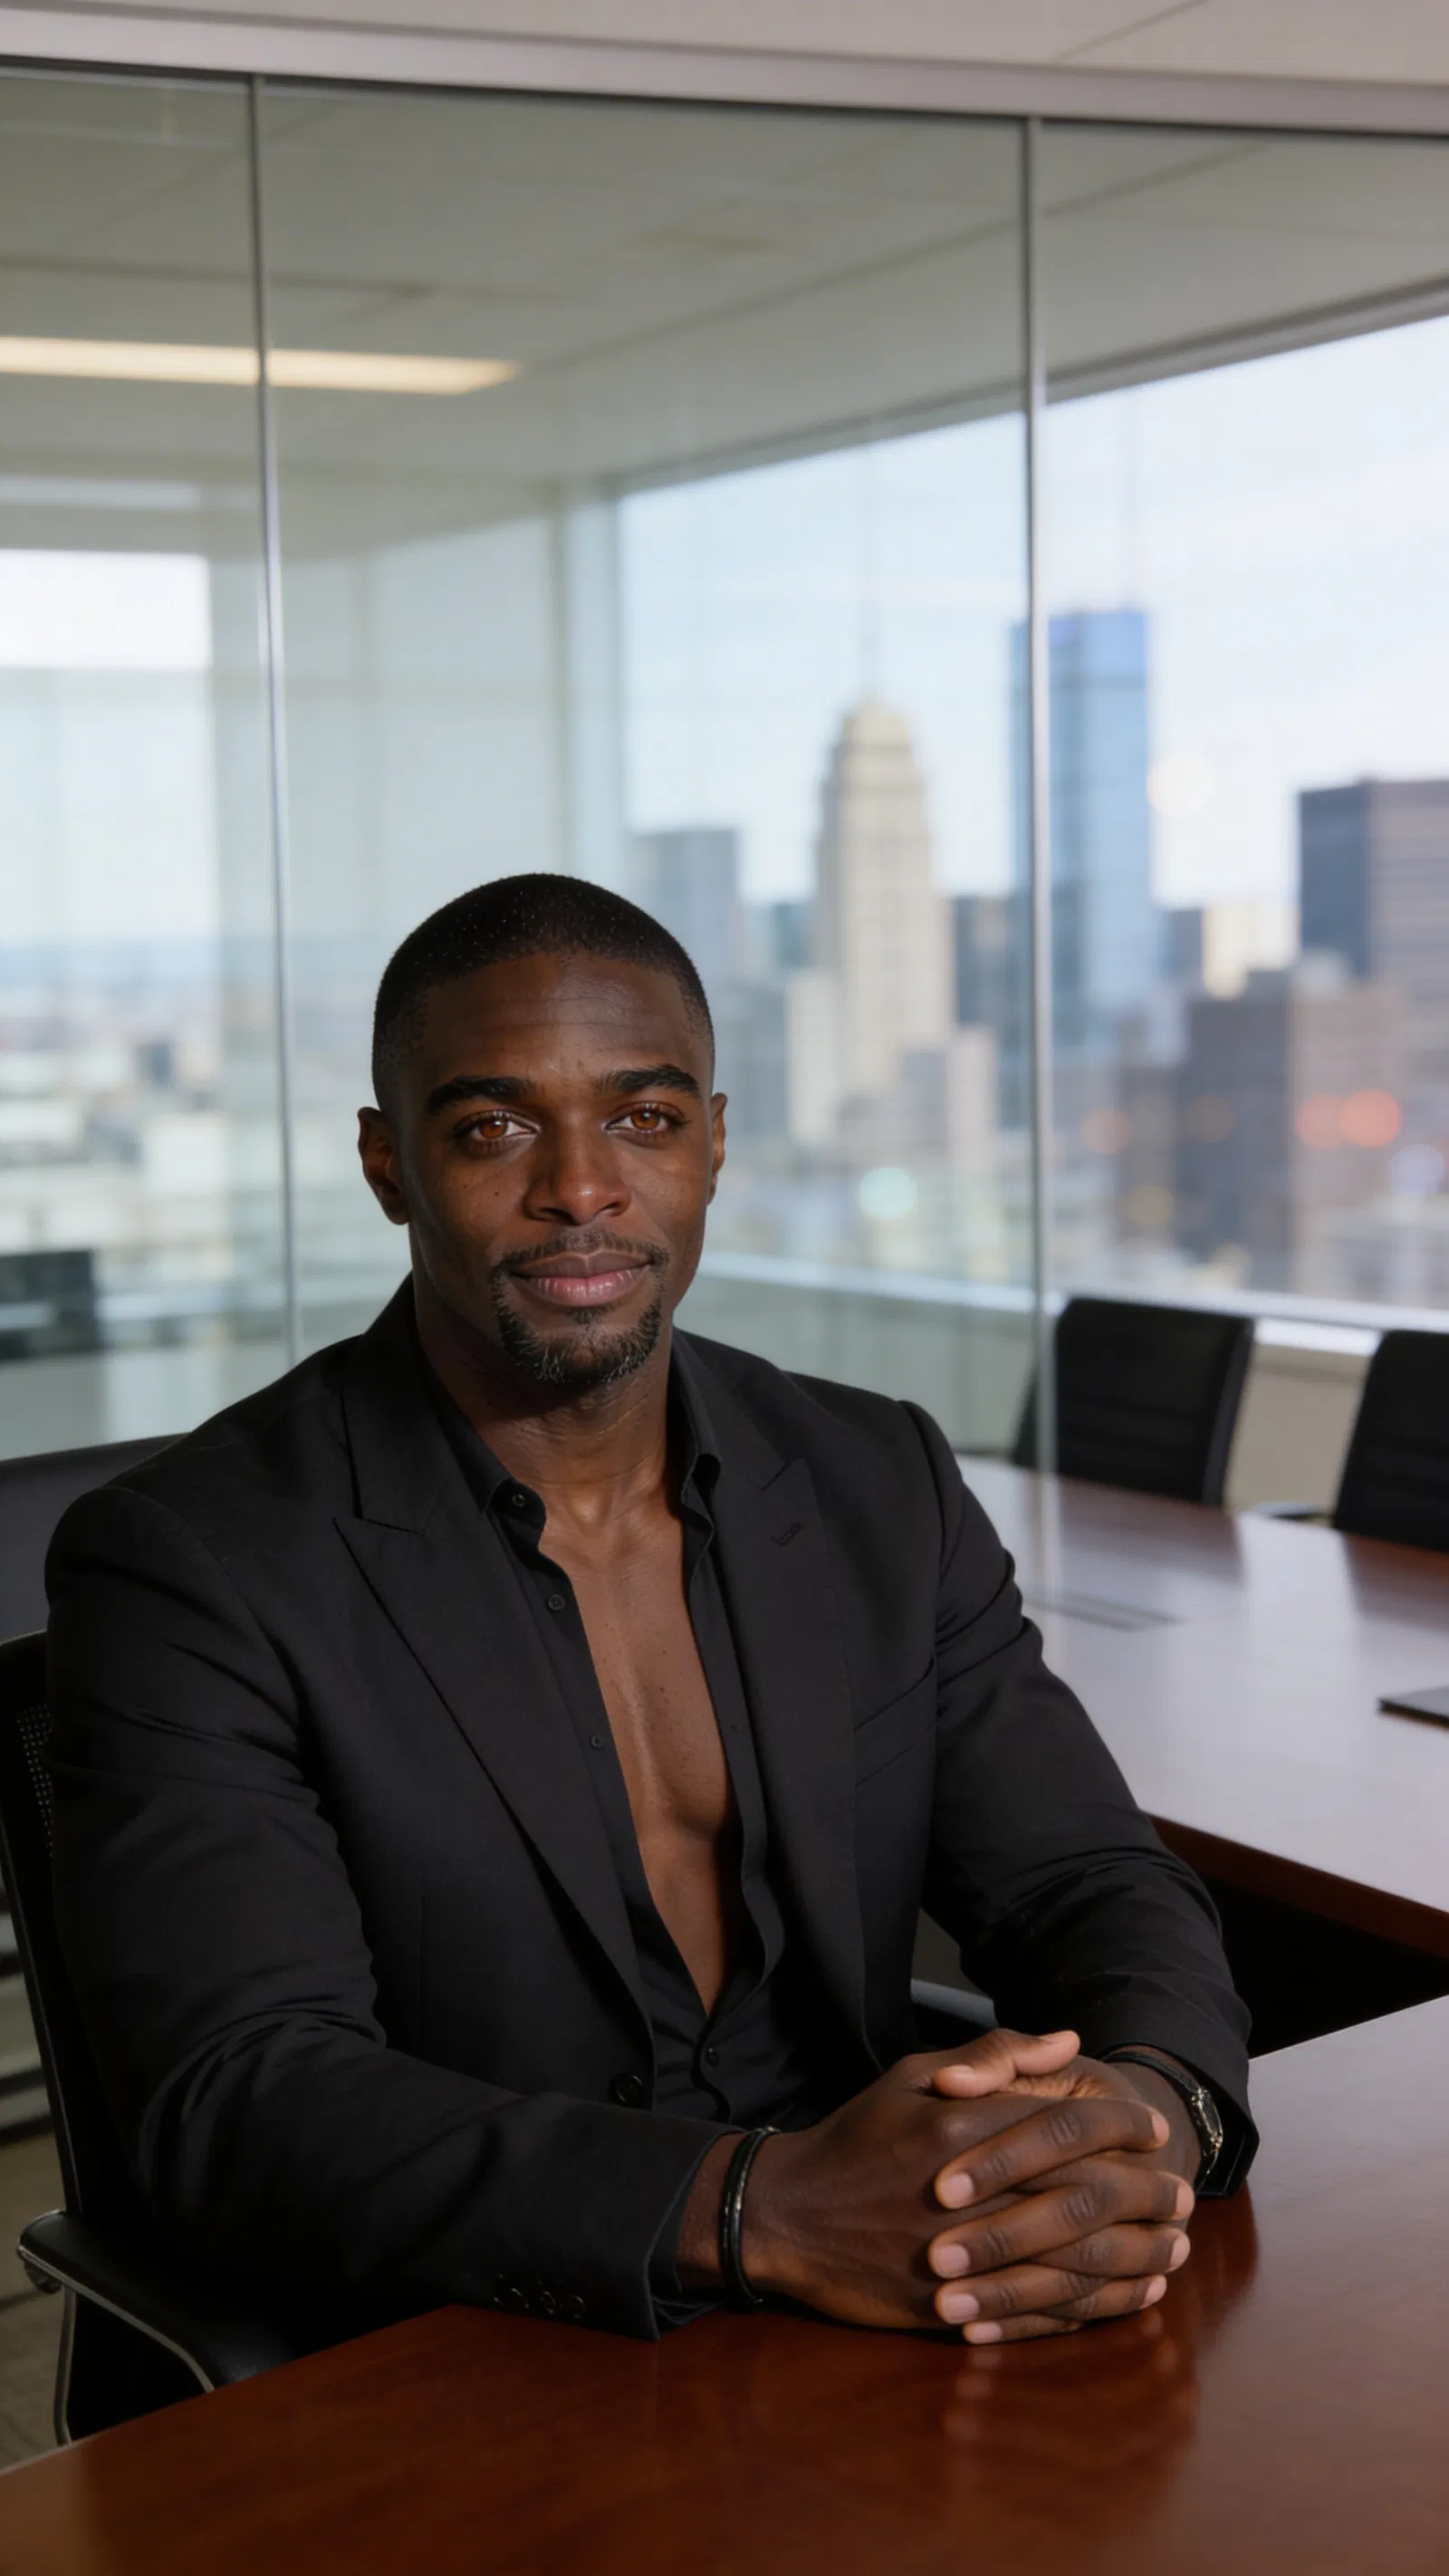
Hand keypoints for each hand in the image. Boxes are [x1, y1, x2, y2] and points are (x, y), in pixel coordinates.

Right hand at [679, 2030, 1171, 2330]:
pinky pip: (1037, 2311)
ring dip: (1132, 2258)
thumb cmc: (856, 2138)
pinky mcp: (948, 2308)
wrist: (786, 2216)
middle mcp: (965, 2192)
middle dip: (1143, 2195)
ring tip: (1172, 2252)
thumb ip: (994, 2055)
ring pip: (1069, 2261)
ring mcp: (957, 2256)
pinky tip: (1125, 2299)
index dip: (1121, 2124)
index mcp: (959, 2127)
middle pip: (1080, 2193)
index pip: (1064, 2121)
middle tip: (1183, 2196)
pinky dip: (1092, 2308)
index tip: (1156, 2130)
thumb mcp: (911, 2074)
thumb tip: (1067, 2040)